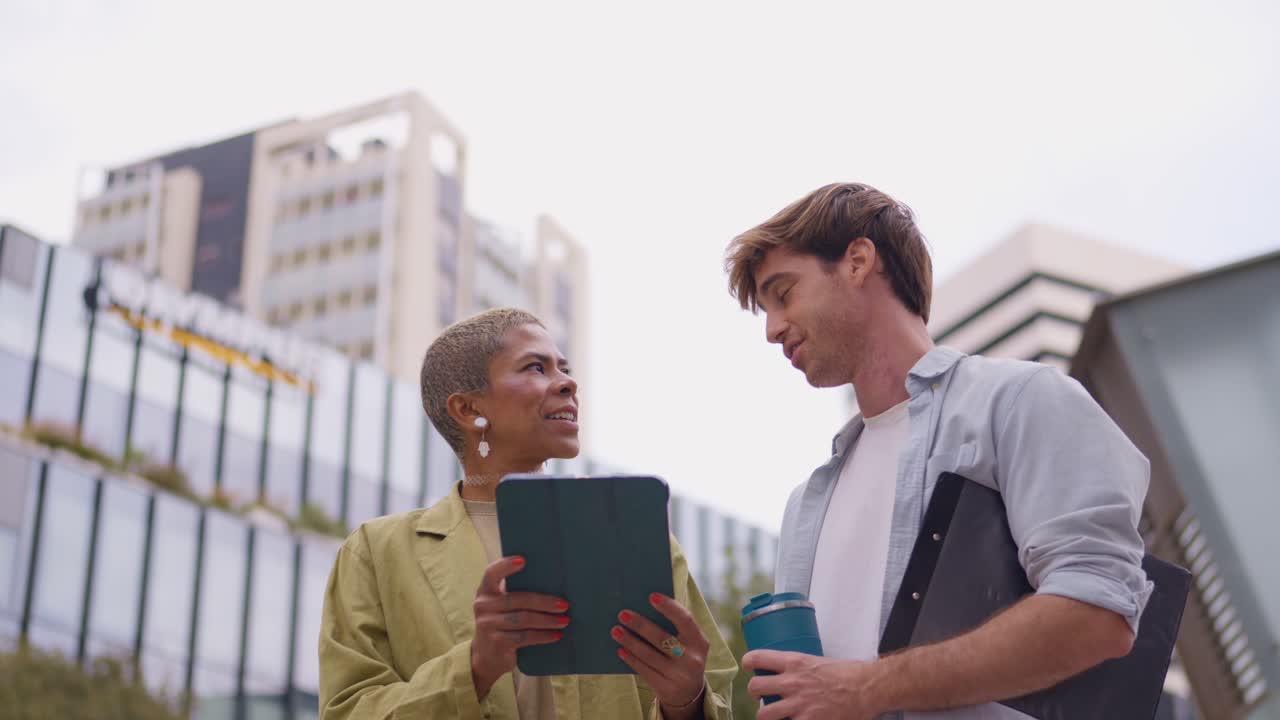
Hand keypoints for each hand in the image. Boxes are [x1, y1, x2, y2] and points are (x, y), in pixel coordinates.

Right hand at [470, 556, 569, 698]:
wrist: (487, 658)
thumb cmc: (501, 624)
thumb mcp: (501, 606)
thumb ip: (515, 593)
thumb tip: (551, 580)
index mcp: (485, 591)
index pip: (491, 573)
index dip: (505, 566)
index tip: (523, 560)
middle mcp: (483, 606)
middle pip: (517, 599)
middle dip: (544, 602)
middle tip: (564, 604)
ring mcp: (488, 625)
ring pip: (524, 619)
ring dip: (548, 620)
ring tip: (565, 620)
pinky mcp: (497, 642)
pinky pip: (525, 636)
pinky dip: (543, 635)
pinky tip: (556, 634)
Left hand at [613, 593, 709, 718]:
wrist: (689, 694)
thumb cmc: (683, 656)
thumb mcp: (688, 643)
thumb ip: (674, 627)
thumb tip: (644, 607)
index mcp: (700, 642)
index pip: (685, 620)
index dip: (669, 607)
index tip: (651, 596)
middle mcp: (692, 660)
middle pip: (662, 638)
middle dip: (640, 625)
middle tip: (622, 614)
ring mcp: (679, 676)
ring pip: (649, 655)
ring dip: (630, 641)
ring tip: (616, 630)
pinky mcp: (666, 689)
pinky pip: (644, 671)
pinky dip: (631, 659)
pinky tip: (620, 650)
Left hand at [743, 650, 884, 719]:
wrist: (866, 688)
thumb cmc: (847, 673)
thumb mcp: (817, 661)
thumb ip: (799, 668)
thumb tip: (788, 674)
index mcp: (794, 662)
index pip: (758, 657)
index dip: (749, 662)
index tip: (749, 666)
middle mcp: (792, 682)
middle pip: (755, 686)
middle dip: (754, 691)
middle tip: (759, 694)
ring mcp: (799, 704)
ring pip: (763, 714)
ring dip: (764, 715)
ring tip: (769, 714)